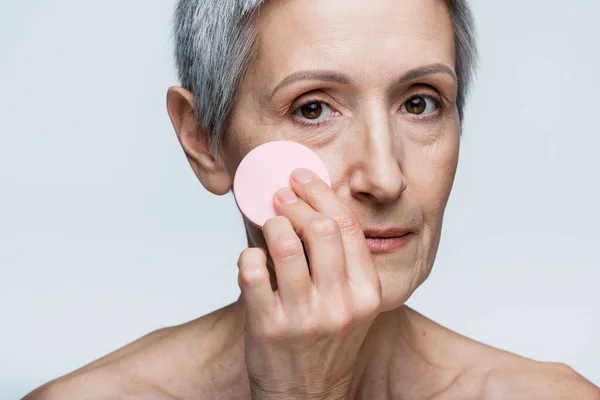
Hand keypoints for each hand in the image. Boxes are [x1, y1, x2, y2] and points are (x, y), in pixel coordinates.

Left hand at [237, 168, 382, 399]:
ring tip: (268, 225)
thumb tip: (313, 205)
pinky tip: (252, 258)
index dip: (320, 192)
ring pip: (284, 244)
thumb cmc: (326, 343)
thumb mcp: (351, 305)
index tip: (301, 176)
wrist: (307, 395)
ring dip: (271, 225)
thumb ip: (341, 262)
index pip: (347, 226)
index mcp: (367, 292)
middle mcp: (340, 304)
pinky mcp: (269, 327)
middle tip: (279, 196)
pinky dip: (247, 255)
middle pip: (319, 228)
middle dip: (294, 202)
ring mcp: (304, 317)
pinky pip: (252, 271)